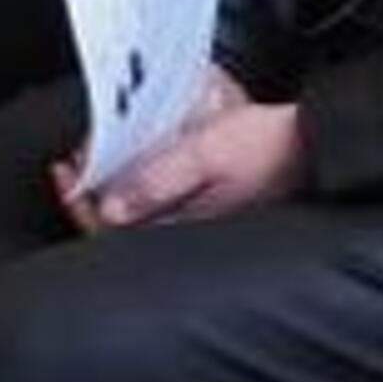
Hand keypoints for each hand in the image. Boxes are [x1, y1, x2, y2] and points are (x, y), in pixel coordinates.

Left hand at [55, 68, 304, 232]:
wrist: (316, 148)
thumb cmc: (270, 148)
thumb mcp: (209, 152)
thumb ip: (159, 179)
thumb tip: (109, 206)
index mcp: (186, 227)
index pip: (116, 233)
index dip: (81, 206)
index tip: (66, 172)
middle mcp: (188, 232)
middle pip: (121, 227)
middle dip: (90, 196)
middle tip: (73, 160)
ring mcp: (199, 222)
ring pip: (138, 216)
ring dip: (112, 188)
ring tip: (97, 155)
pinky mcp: (209, 209)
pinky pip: (160, 204)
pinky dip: (138, 185)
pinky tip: (134, 161)